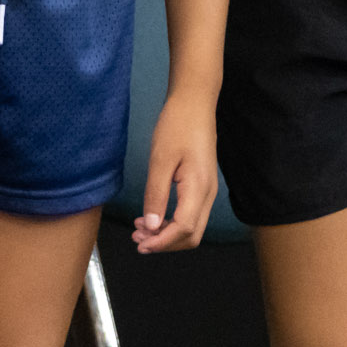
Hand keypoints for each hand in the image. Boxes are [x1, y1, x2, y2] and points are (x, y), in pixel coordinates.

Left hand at [131, 88, 218, 252]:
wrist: (194, 103)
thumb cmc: (177, 125)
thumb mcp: (160, 159)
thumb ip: (156, 195)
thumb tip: (151, 225)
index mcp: (199, 188)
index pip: (184, 229)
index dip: (162, 242)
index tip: (140, 243)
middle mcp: (208, 194)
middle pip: (192, 235)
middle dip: (165, 243)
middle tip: (138, 239)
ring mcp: (207, 190)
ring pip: (192, 227)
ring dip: (167, 234)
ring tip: (141, 229)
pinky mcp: (202, 185)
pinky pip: (191, 214)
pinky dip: (172, 222)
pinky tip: (153, 216)